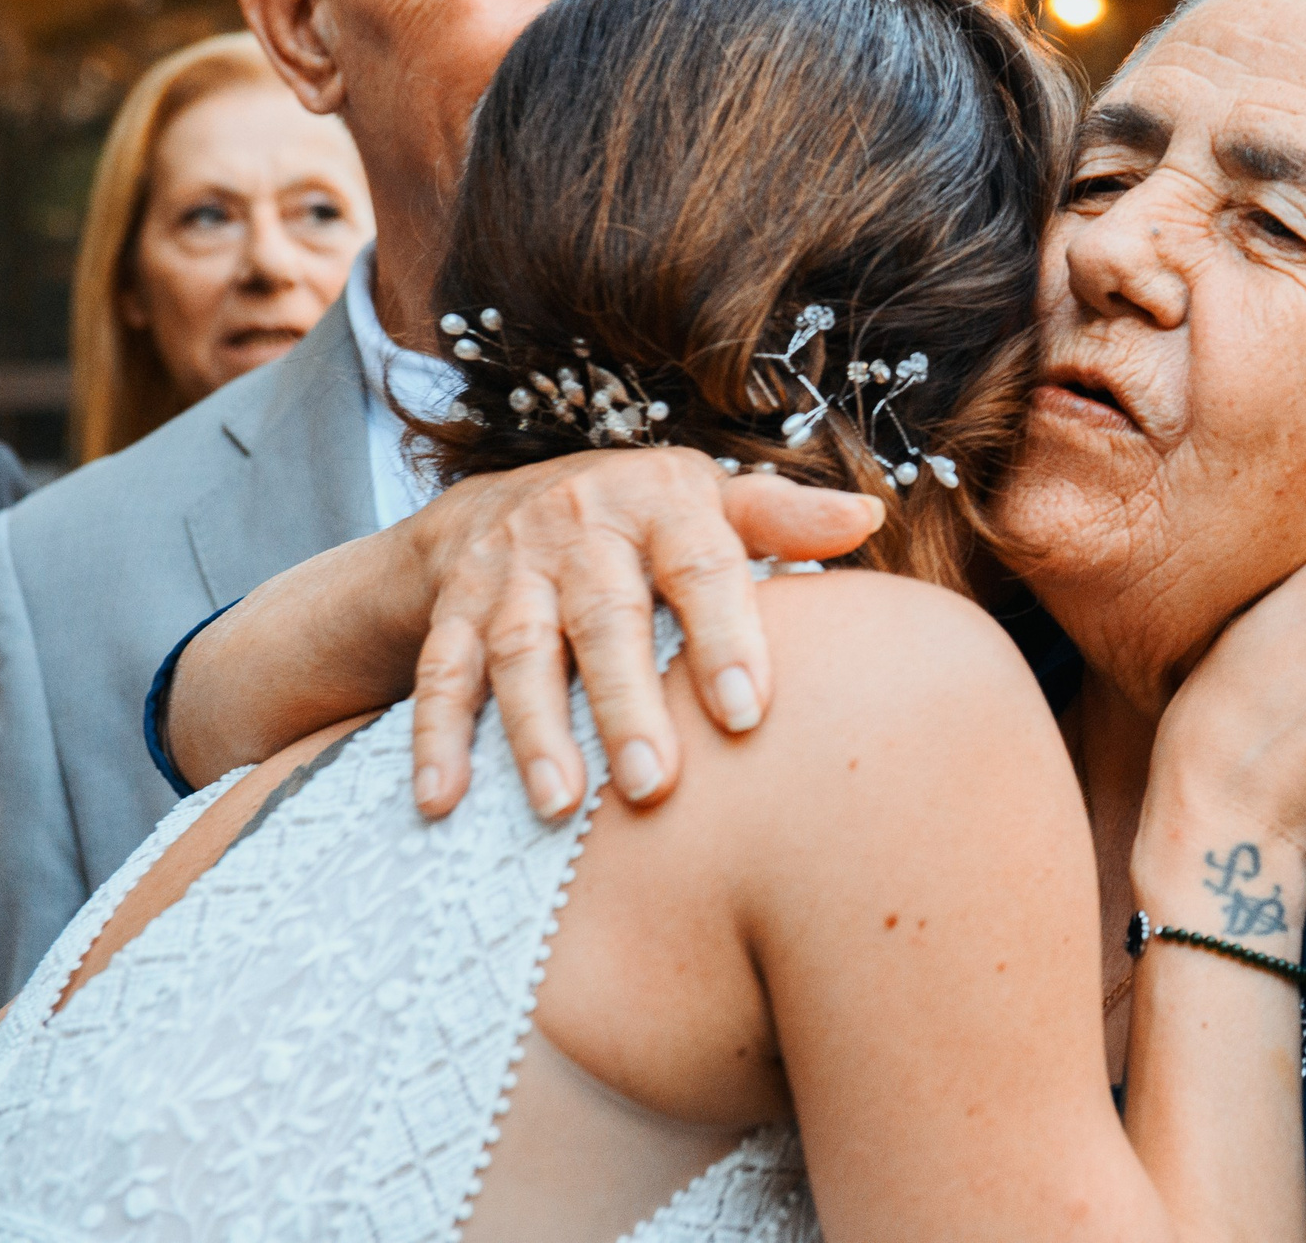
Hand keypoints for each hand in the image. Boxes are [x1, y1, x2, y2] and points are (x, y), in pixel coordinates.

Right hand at [406, 449, 882, 818]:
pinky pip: (439, 674)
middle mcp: (581, 527)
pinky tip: (443, 803)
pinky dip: (436, 738)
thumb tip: (870, 518)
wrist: (508, 499)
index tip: (749, 712)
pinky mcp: (453, 609)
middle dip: (626, 705)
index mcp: (664, 502)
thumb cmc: (649, 522)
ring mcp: (511, 570)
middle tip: (655, 786)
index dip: (725, 637)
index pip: (702, 565)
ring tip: (558, 805)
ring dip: (534, 730)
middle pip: (605, 618)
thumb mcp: (714, 502)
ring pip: (519, 650)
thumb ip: (784, 519)